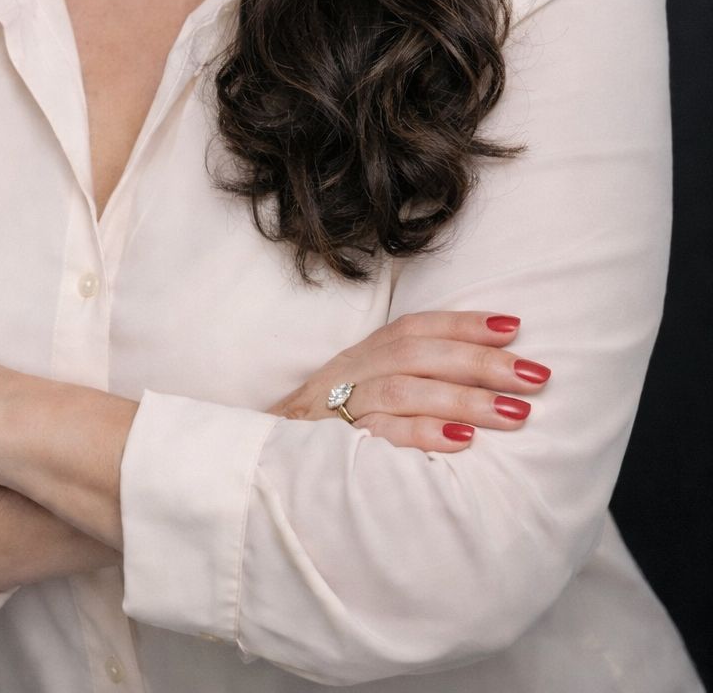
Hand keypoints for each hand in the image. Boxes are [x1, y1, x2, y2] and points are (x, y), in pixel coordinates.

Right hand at [265, 311, 549, 450]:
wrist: (258, 470)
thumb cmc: (323, 434)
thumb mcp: (358, 393)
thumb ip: (405, 378)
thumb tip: (480, 376)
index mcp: (359, 357)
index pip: (415, 328)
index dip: (463, 323)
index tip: (514, 326)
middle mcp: (347, 374)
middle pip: (417, 354)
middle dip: (480, 361)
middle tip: (534, 375)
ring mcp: (336, 410)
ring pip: (404, 390)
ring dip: (464, 398)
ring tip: (516, 413)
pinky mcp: (330, 450)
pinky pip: (379, 437)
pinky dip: (423, 436)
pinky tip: (464, 443)